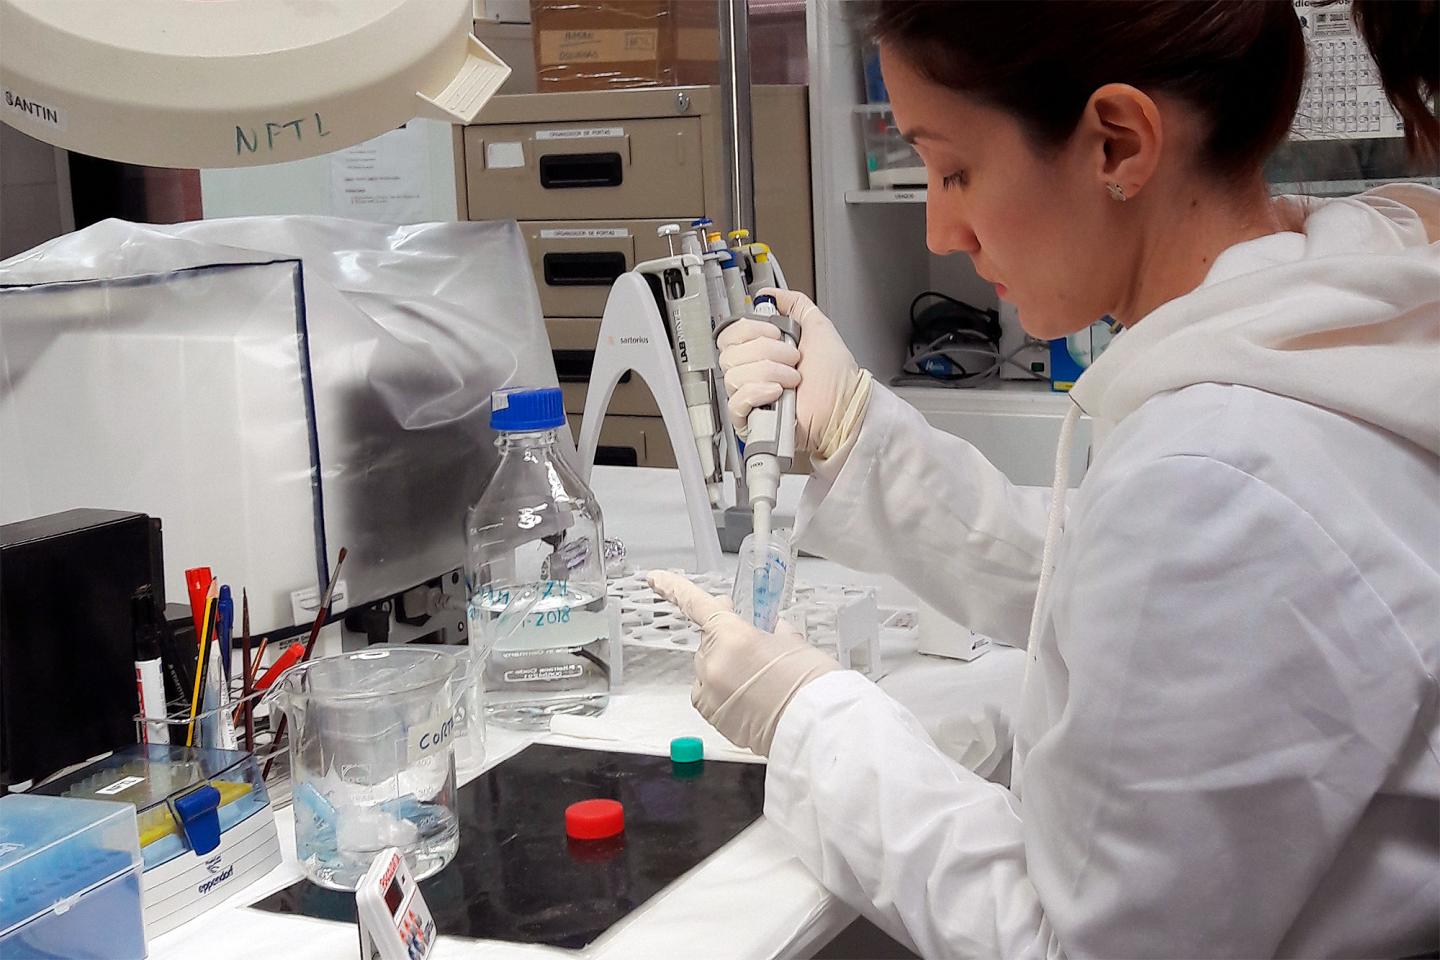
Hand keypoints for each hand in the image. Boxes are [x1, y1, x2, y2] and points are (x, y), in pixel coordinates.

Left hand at [648, 569, 840, 755]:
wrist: (816, 728)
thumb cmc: (810, 684)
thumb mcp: (793, 643)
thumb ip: (772, 631)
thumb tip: (769, 630)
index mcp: (733, 636)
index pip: (696, 605)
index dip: (674, 588)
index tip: (654, 578)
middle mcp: (713, 663)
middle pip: (709, 642)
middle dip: (725, 640)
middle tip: (755, 648)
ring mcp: (710, 692)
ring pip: (708, 669)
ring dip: (725, 668)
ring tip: (760, 681)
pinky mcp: (712, 717)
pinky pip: (708, 693)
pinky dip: (722, 692)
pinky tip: (749, 698)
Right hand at [718, 288, 869, 457]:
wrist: (844, 405)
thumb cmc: (836, 376)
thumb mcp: (818, 327)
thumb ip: (796, 304)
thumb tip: (770, 294)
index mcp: (761, 352)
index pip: (730, 335)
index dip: (751, 330)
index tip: (776, 333)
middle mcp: (752, 372)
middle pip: (730, 354)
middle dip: (767, 352)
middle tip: (792, 359)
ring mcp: (750, 396)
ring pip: (734, 376)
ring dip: (769, 372)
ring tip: (792, 380)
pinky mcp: (750, 419)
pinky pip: (736, 401)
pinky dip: (758, 392)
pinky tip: (778, 393)